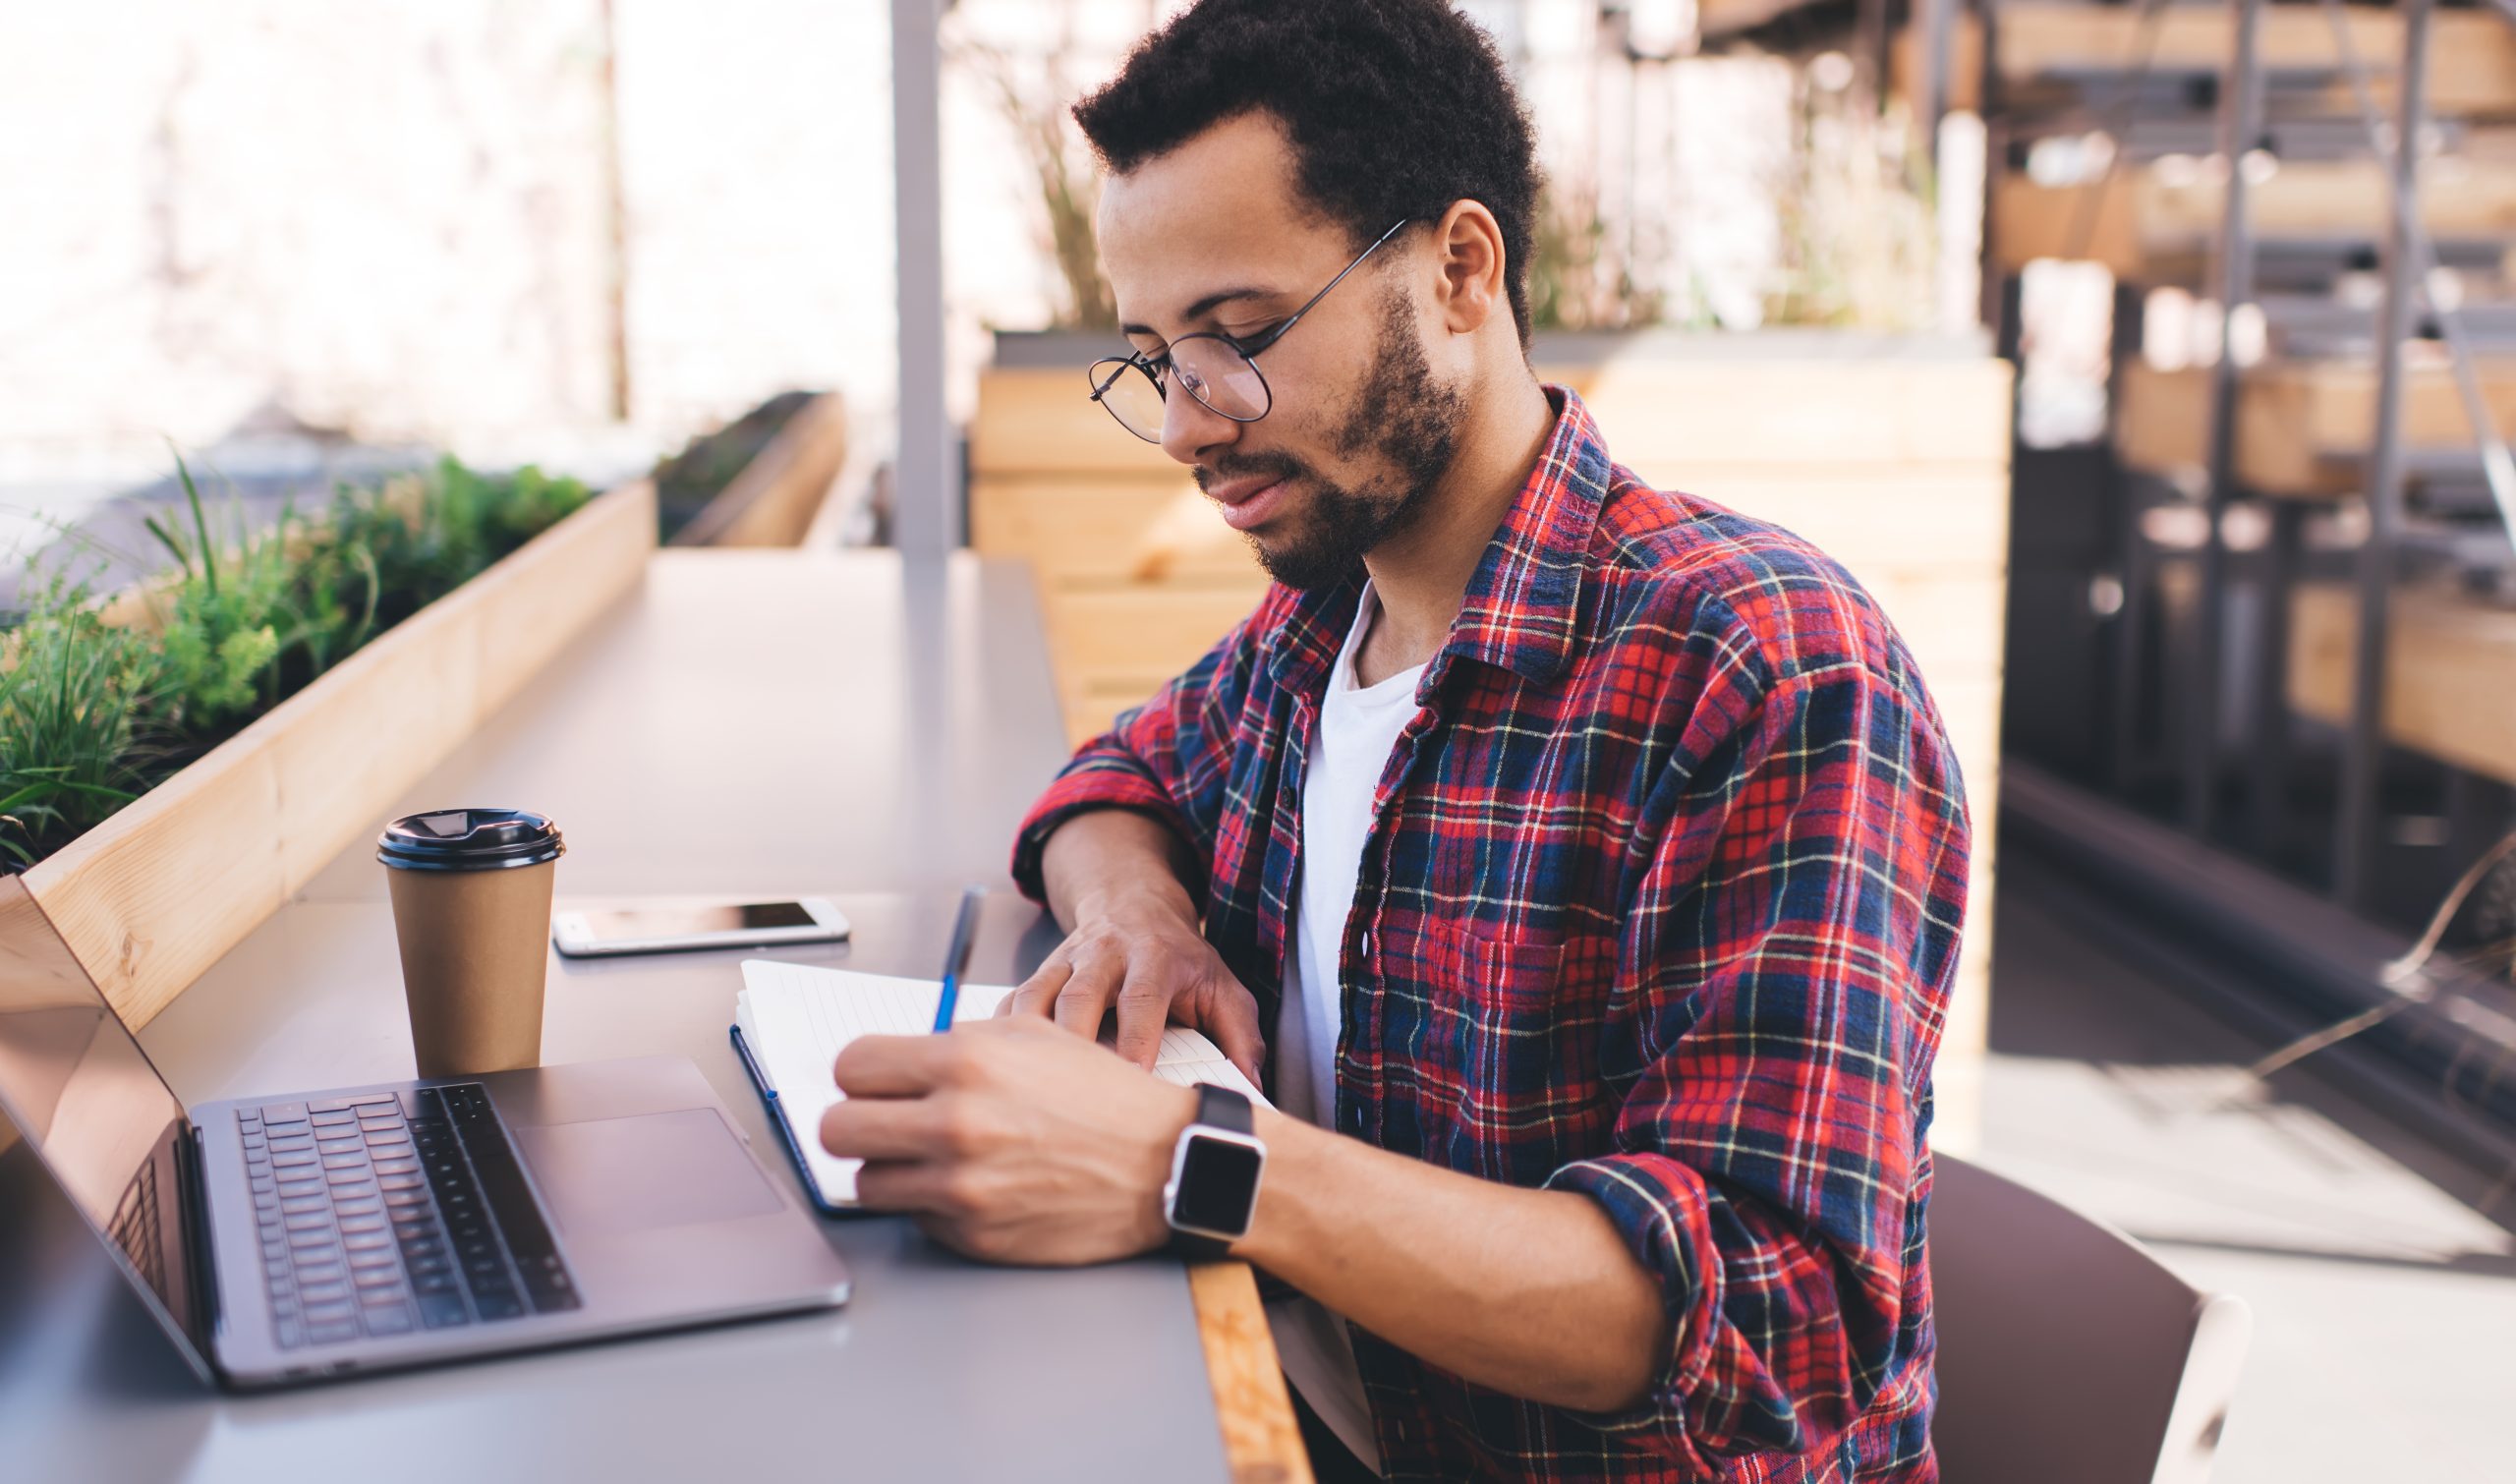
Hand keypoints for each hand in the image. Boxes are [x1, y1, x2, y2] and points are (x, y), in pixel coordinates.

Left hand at [818, 1016, 1195, 1264]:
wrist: (1165, 1163)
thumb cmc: (1101, 1096)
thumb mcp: (1033, 1035)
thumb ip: (954, 1042)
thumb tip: (893, 1062)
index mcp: (964, 1061)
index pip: (850, 1067)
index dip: (861, 1075)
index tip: (875, 1084)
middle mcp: (955, 1124)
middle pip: (837, 1130)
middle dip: (857, 1124)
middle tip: (883, 1125)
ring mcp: (962, 1188)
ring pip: (868, 1183)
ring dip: (893, 1171)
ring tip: (932, 1159)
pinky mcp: (974, 1236)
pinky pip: (918, 1218)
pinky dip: (935, 1205)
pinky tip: (978, 1186)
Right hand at [1001, 885, 1264, 1083]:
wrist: (1134, 904)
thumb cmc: (1181, 959)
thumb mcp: (1222, 986)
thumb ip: (1240, 1036)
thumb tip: (1251, 1088)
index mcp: (1155, 957)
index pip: (1142, 998)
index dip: (1136, 1038)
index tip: (1133, 1080)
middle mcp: (1105, 955)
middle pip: (1080, 996)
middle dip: (1073, 1042)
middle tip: (1070, 1093)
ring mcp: (1066, 962)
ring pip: (1036, 997)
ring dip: (1028, 1040)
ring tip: (1025, 1086)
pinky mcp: (1039, 974)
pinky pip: (1010, 1003)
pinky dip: (1000, 1034)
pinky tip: (999, 1068)